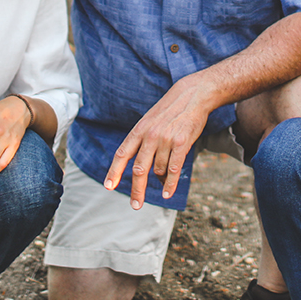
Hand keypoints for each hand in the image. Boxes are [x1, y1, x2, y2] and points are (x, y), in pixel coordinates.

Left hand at [102, 77, 210, 208]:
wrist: (192, 95)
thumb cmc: (170, 111)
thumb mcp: (150, 121)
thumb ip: (143, 142)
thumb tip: (144, 171)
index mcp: (139, 130)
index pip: (122, 153)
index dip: (114, 171)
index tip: (108, 186)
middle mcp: (150, 135)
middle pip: (139, 169)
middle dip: (137, 190)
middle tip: (135, 205)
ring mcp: (165, 139)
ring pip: (158, 169)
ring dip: (160, 179)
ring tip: (164, 180)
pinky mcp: (181, 143)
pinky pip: (173, 169)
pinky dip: (170, 184)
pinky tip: (167, 193)